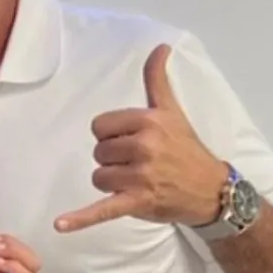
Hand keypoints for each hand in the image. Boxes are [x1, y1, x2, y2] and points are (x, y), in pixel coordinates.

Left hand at [55, 45, 226, 235]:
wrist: (212, 191)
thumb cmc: (187, 149)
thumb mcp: (172, 111)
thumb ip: (157, 80)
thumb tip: (160, 47)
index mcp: (148, 121)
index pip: (99, 126)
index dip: (111, 136)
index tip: (132, 142)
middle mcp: (145, 146)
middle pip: (98, 152)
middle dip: (113, 159)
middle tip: (140, 164)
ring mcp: (141, 176)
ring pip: (98, 177)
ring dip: (112, 183)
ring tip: (137, 182)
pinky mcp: (137, 202)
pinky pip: (102, 209)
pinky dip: (80, 219)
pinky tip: (60, 225)